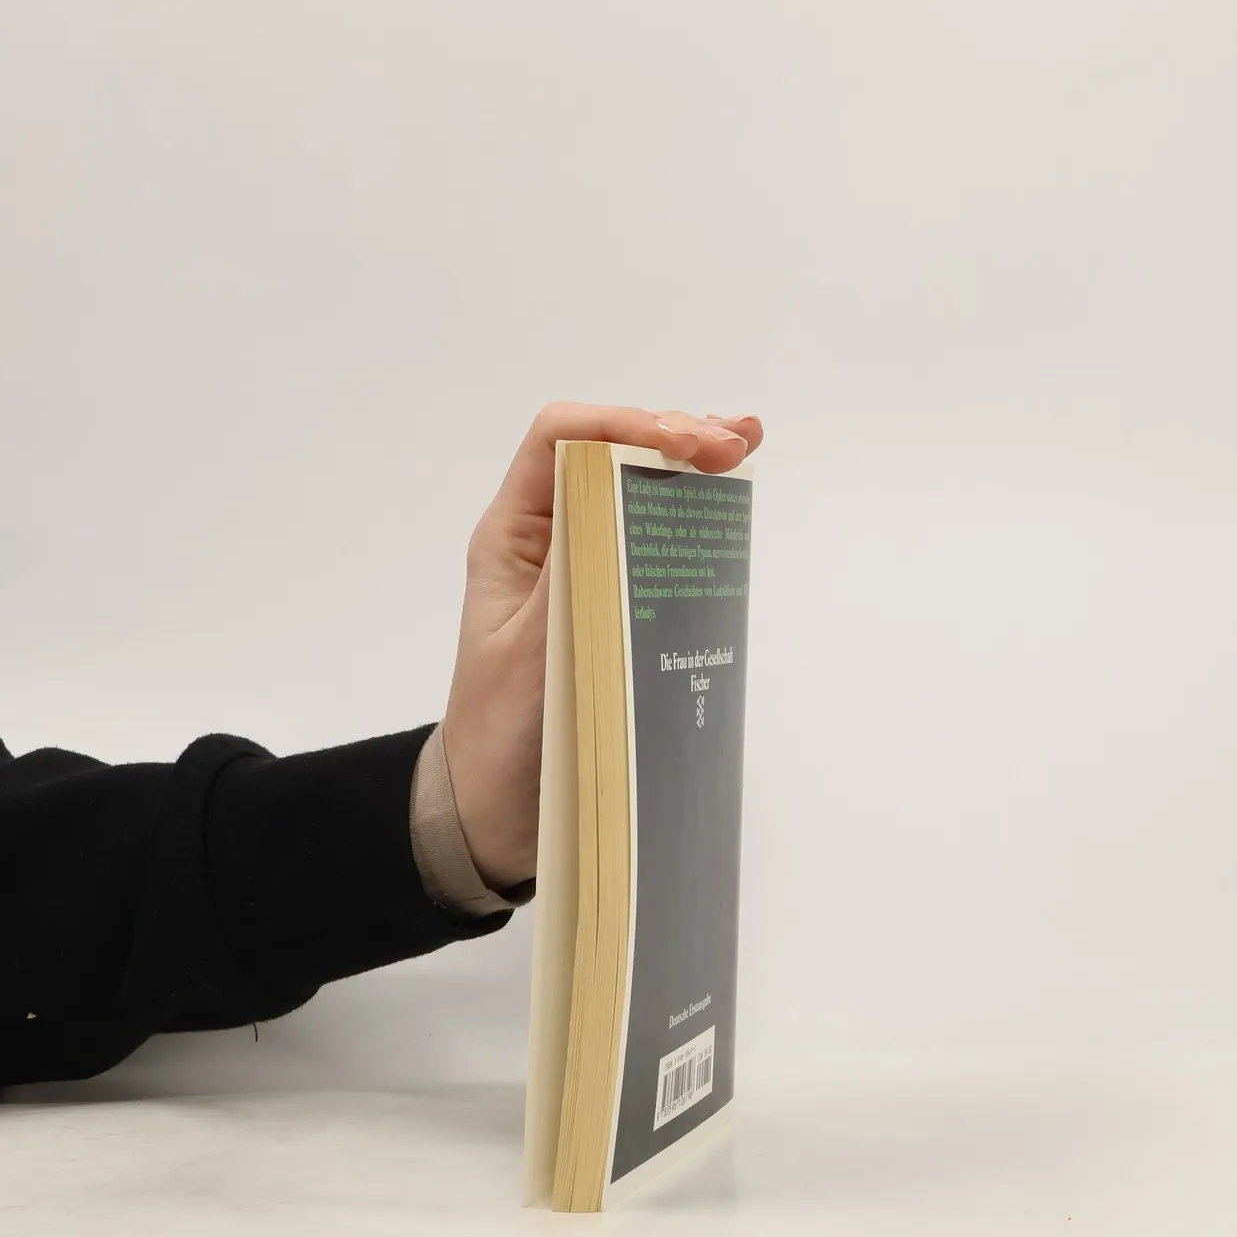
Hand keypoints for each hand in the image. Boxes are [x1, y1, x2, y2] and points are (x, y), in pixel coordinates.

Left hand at [443, 403, 763, 888]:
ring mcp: (581, 572)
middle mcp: (547, 543)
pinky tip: (727, 508)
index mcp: (513, 538)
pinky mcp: (611, 606)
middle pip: (607, 455)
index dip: (624, 424)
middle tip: (737, 444)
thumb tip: (619, 503)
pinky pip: (651, 547)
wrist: (492, 811)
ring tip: (743, 450)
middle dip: (672, 436)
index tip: (685, 443)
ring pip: (635, 495)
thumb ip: (574, 579)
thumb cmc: (499, 735)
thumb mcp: (533, 655)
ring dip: (688, 468)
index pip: (561, 441)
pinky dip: (691, 520)